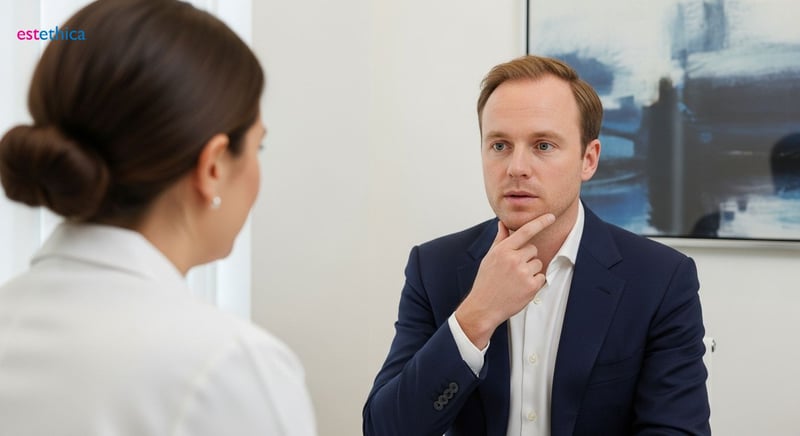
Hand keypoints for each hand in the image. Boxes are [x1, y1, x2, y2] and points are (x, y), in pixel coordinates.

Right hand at [454, 214, 554, 348]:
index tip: (551, 216)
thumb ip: (499, 240)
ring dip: (531, 270)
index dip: (540, 222)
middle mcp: (514, 259)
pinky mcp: (531, 286)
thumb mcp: (489, 258)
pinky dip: (534, 282)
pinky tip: (520, 288)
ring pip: (538, 263)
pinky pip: (541, 277)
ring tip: (516, 280)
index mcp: (503, 250)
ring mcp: (523, 273)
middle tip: (513, 270)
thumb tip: (502, 223)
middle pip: (533, 250)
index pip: (525, 231)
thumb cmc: (486, 281)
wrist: (483, 307)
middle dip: (527, 257)